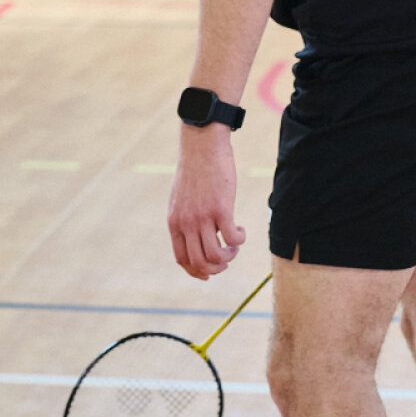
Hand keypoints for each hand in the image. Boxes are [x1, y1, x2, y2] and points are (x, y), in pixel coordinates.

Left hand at [167, 125, 244, 280]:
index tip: (211, 271)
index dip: (197, 271)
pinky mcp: (220, 208)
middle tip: (228, 256)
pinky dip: (239, 240)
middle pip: (199, 263)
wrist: (201, 145)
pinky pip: (232, 238)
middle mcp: (186, 223)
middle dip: (217, 268)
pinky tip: (241, 228)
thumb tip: (196, 238)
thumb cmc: (194, 170)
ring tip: (235, 244)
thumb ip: (185, 218)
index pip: (182, 260)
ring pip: (216, 256)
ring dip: (230, 256)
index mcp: (174, 222)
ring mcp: (202, 217)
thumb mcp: (181, 199)